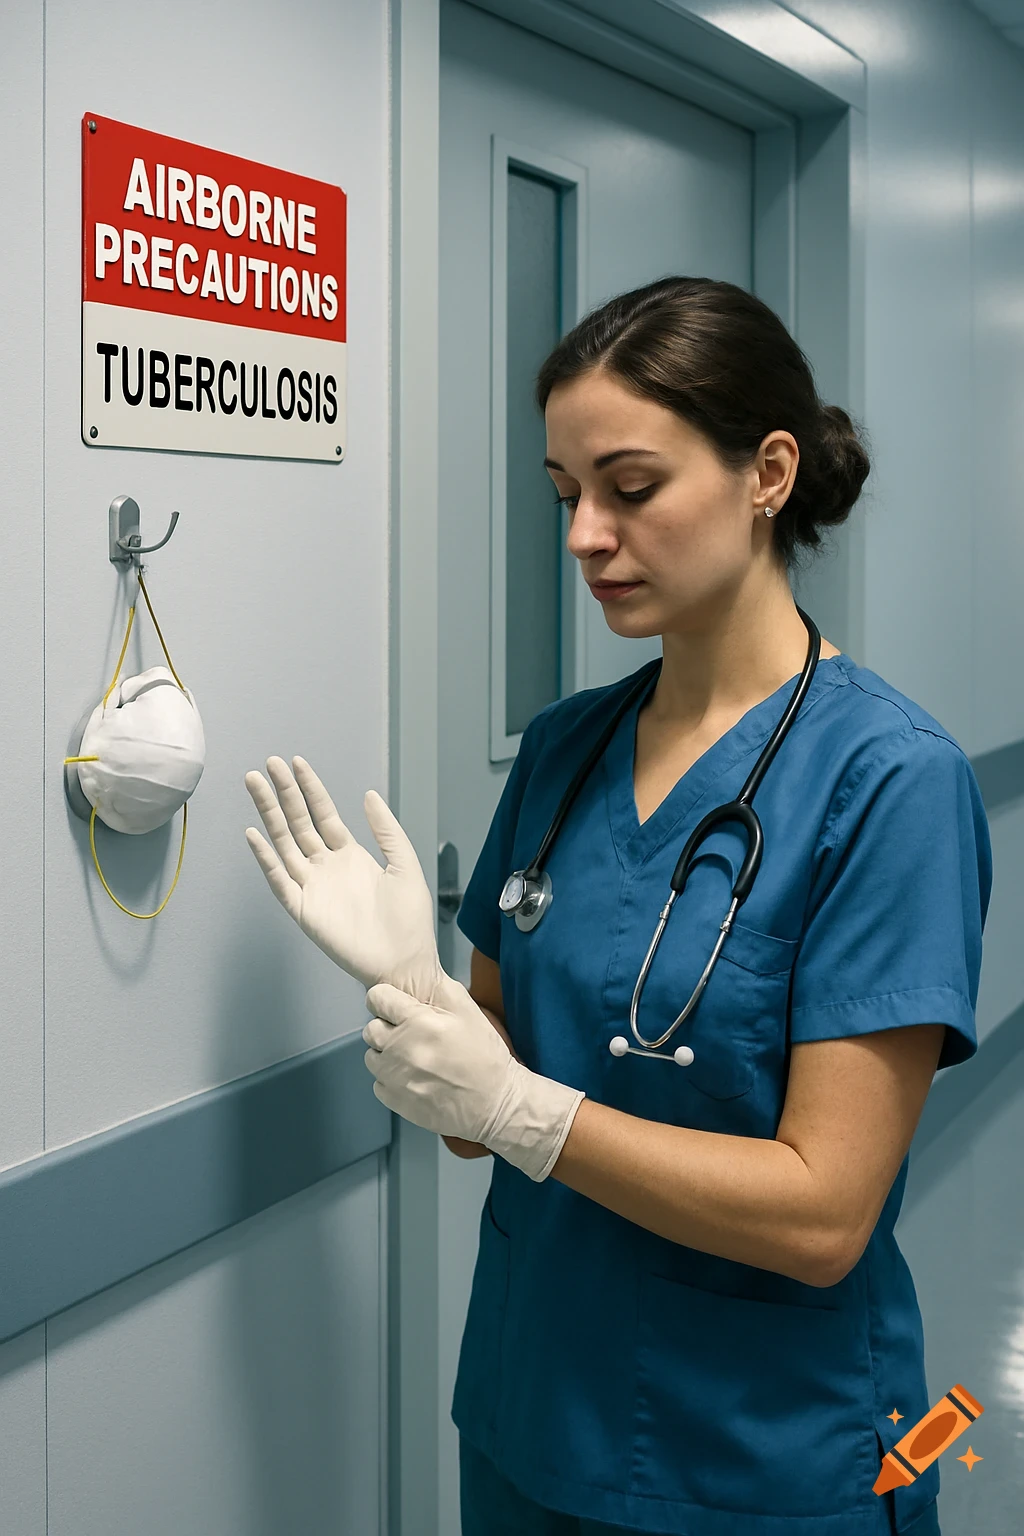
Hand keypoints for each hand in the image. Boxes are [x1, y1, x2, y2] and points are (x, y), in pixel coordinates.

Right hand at [244, 756, 444, 1002]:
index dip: (309, 788)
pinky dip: (265, 858)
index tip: (295, 763)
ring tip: (254, 784)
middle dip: (283, 793)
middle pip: (298, 822)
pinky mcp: (304, 910)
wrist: (406, 963)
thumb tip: (369, 794)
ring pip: (284, 843)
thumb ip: (387, 831)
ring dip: (268, 814)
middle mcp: (326, 867)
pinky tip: (254, 835)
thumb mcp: (405, 866)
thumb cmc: (410, 922)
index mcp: (350, 856)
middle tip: (268, 764)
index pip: (323, 814)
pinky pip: (279, 880)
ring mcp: (313, 887)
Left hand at [363, 980, 584, 1182]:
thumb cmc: (484, 1055)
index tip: (399, 1007)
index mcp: (418, 1022)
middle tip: (410, 1034)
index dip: (388, 999)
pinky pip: (378, 1082)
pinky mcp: (394, 1100)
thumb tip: (415, 980)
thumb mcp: (469, 1011)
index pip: (377, 998)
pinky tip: (414, 1078)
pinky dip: (391, 1079)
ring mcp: (395, 1078)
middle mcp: (400, 1049)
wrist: (494, 1103)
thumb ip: (439, 989)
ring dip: (387, 1054)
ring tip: (412, 1058)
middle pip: (370, 1028)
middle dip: (387, 1027)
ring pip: (371, 1056)